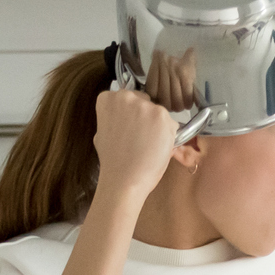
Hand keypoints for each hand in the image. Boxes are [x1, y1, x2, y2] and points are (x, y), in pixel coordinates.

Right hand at [92, 86, 181, 200]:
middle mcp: (126, 96)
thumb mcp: (103, 131)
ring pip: (159, 113)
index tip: (130, 125)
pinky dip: (169, 135)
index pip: (128, 98)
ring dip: (159, 126)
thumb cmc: (113, 160)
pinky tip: (157, 146)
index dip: (132, 114)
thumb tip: (124, 116)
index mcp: (108, 98)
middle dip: (146, 116)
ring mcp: (145, 105)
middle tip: (141, 136)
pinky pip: (172, 123)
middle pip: (145, 101)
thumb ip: (115, 117)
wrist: (124, 178)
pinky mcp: (162, 116)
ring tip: (149, 144)